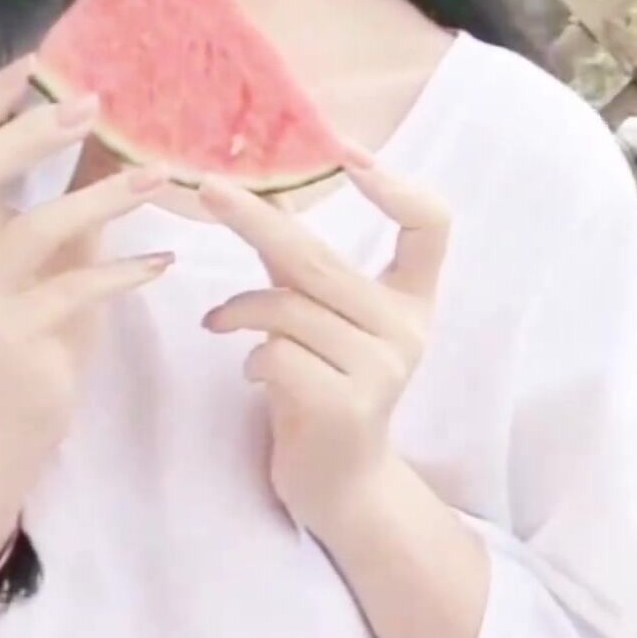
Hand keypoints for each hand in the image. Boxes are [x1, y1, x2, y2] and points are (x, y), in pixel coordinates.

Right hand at [0, 54, 175, 462]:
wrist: (27, 407)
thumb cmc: (48, 313)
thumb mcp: (66, 241)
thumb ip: (78, 182)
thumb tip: (118, 113)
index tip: (37, 61)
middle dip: (30, 134)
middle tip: (92, 106)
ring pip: (30, 232)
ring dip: (98, 199)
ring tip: (158, 178)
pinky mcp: (13, 335)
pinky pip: (69, 293)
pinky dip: (119, 272)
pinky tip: (161, 260)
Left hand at [195, 156, 451, 534]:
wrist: (338, 483)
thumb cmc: (322, 388)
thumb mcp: (324, 320)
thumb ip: (302, 267)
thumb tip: (251, 193)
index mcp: (412, 301)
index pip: (431, 226)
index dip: (397, 186)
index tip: (348, 153)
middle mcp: (406, 331)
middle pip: (322, 258)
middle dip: (253, 219)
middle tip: (204, 188)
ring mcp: (382, 370)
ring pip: (287, 308)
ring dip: (238, 312)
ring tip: (220, 324)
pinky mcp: (346, 406)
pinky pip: (275, 353)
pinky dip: (249, 357)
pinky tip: (253, 376)